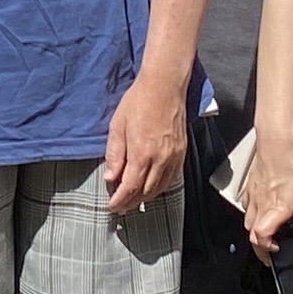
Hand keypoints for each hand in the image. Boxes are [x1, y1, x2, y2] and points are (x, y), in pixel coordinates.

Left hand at [102, 66, 187, 216]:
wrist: (164, 86)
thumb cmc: (139, 101)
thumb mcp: (117, 126)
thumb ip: (115, 154)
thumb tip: (111, 177)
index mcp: (142, 153)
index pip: (130, 187)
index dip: (120, 200)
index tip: (112, 206)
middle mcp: (160, 158)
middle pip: (146, 192)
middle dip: (132, 202)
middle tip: (121, 207)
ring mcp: (173, 156)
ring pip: (160, 188)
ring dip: (146, 197)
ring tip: (134, 200)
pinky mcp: (181, 152)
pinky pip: (171, 178)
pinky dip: (160, 187)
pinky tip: (152, 187)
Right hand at [241, 134, 292, 257]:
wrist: (275, 143)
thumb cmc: (291, 163)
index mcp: (276, 209)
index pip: (261, 237)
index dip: (266, 247)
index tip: (276, 248)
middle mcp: (262, 205)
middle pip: (251, 234)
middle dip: (259, 244)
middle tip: (270, 247)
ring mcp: (254, 196)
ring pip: (247, 220)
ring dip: (254, 229)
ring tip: (265, 230)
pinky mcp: (250, 186)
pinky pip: (246, 205)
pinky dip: (251, 212)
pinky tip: (260, 208)